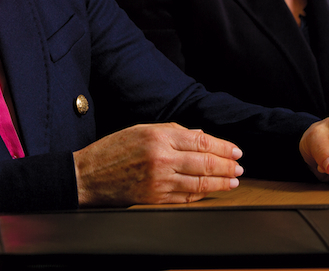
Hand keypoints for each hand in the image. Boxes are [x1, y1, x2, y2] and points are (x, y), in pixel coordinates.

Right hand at [73, 122, 242, 206]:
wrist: (89, 176)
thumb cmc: (113, 149)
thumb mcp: (141, 129)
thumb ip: (173, 131)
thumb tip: (200, 137)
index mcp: (158, 137)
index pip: (201, 141)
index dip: (222, 147)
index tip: (235, 150)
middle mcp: (161, 159)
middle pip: (205, 163)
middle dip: (227, 166)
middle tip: (239, 167)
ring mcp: (159, 182)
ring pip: (199, 183)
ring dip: (220, 183)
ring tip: (232, 181)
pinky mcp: (155, 199)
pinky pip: (185, 199)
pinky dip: (201, 195)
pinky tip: (211, 192)